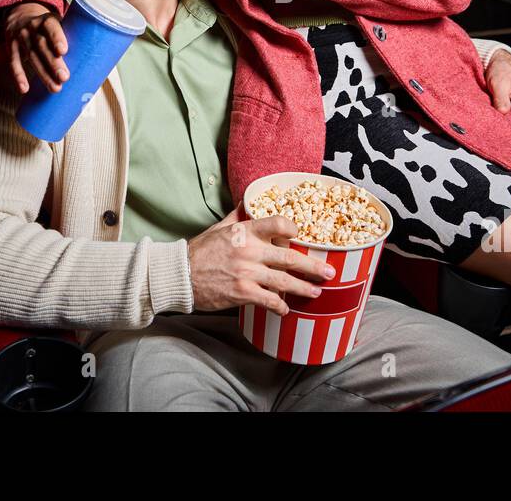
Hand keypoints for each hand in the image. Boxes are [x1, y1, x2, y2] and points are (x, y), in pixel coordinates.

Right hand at [1, 2, 68, 94]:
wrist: (20, 16)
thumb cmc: (47, 26)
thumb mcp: (56, 22)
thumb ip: (70, 33)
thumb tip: (93, 56)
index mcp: (47, 20)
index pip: (51, 27)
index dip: (57, 38)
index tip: (63, 51)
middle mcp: (33, 27)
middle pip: (42, 45)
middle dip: (53, 63)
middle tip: (64, 78)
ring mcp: (21, 37)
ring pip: (31, 56)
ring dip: (42, 74)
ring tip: (55, 88)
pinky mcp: (10, 47)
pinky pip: (13, 62)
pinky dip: (18, 76)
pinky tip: (24, 89)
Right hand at [186, 208, 335, 314]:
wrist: (181, 275)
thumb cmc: (200, 251)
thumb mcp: (219, 228)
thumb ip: (237, 217)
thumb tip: (247, 201)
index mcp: (245, 232)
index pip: (278, 224)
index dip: (293, 229)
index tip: (300, 235)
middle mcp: (250, 252)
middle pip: (290, 257)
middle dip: (313, 266)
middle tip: (329, 273)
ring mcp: (247, 273)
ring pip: (284, 281)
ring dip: (304, 288)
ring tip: (316, 292)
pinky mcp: (243, 293)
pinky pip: (269, 300)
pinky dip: (280, 306)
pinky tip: (286, 309)